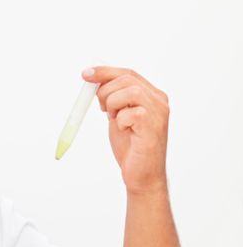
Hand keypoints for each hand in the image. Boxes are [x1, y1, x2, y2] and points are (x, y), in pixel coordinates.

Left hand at [82, 66, 169, 194]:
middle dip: (106, 91)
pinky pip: (131, 113)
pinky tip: (125, 131)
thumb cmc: (131, 147)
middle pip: (127, 78)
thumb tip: (95, 81)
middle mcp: (159, 101)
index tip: (85, 74)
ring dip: (113, 104)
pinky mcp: (154, 127)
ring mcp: (159, 113)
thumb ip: (112, 99)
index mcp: (152, 95)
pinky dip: (121, 120)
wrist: (142, 175)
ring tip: (115, 120)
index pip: (128, 73)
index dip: (105, 71)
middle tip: (103, 109)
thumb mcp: (117, 116)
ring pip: (129, 91)